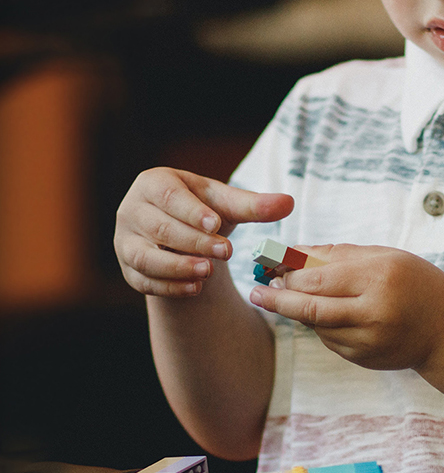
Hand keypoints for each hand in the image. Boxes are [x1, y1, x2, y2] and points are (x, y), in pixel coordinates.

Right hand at [114, 167, 293, 296]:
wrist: (182, 235)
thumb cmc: (204, 211)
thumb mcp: (227, 205)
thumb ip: (255, 205)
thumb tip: (289, 202)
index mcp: (154, 183)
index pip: (169, 197)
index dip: (191, 211)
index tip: (216, 223)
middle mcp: (132, 210)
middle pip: (159, 227)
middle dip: (193, 241)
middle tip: (224, 252)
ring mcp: (125, 241)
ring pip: (145, 256)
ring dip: (176, 266)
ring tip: (208, 272)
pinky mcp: (128, 269)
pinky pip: (143, 281)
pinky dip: (169, 287)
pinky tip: (195, 289)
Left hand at [249, 245, 443, 370]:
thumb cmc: (417, 283)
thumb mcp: (385, 257)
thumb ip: (338, 254)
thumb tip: (292, 253)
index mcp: (379, 277)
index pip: (318, 277)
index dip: (288, 273)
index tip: (268, 266)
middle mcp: (373, 312)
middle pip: (309, 308)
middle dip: (278, 299)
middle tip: (258, 291)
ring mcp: (368, 341)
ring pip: (316, 326)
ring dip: (299, 311)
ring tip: (290, 297)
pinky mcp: (364, 359)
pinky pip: (330, 340)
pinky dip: (322, 326)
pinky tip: (329, 314)